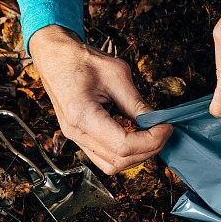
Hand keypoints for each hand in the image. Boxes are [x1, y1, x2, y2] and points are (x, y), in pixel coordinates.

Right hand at [29, 26, 172, 174]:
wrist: (54, 56)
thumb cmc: (81, 59)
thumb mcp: (116, 75)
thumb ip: (137, 103)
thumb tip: (158, 122)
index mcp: (82, 115)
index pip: (124, 146)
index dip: (151, 140)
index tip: (166, 126)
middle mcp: (75, 132)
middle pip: (119, 160)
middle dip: (149, 149)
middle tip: (164, 129)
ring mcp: (74, 137)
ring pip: (111, 165)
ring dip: (137, 155)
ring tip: (152, 135)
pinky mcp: (78, 136)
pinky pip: (104, 158)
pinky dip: (124, 153)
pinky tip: (136, 136)